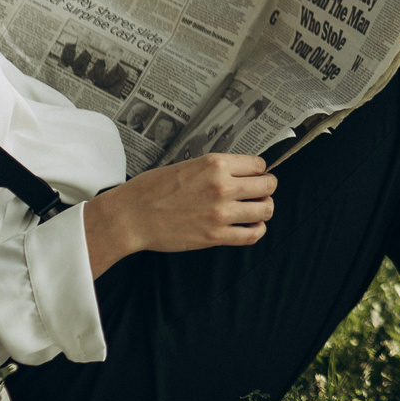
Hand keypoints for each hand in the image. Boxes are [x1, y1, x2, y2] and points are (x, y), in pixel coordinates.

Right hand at [83, 153, 274, 278]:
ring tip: (257, 209)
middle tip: (259, 192)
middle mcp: (222, 186)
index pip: (258, 164)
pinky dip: (258, 230)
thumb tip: (238, 172)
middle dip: (266, 187)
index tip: (255, 175)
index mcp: (215, 164)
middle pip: (268, 185)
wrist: (131, 216)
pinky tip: (252, 227)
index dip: (259, 170)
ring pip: (266, 209)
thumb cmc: (152, 189)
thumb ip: (215, 169)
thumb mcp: (187, 165)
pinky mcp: (216, 236)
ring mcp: (221, 213)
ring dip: (264, 208)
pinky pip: (253, 235)